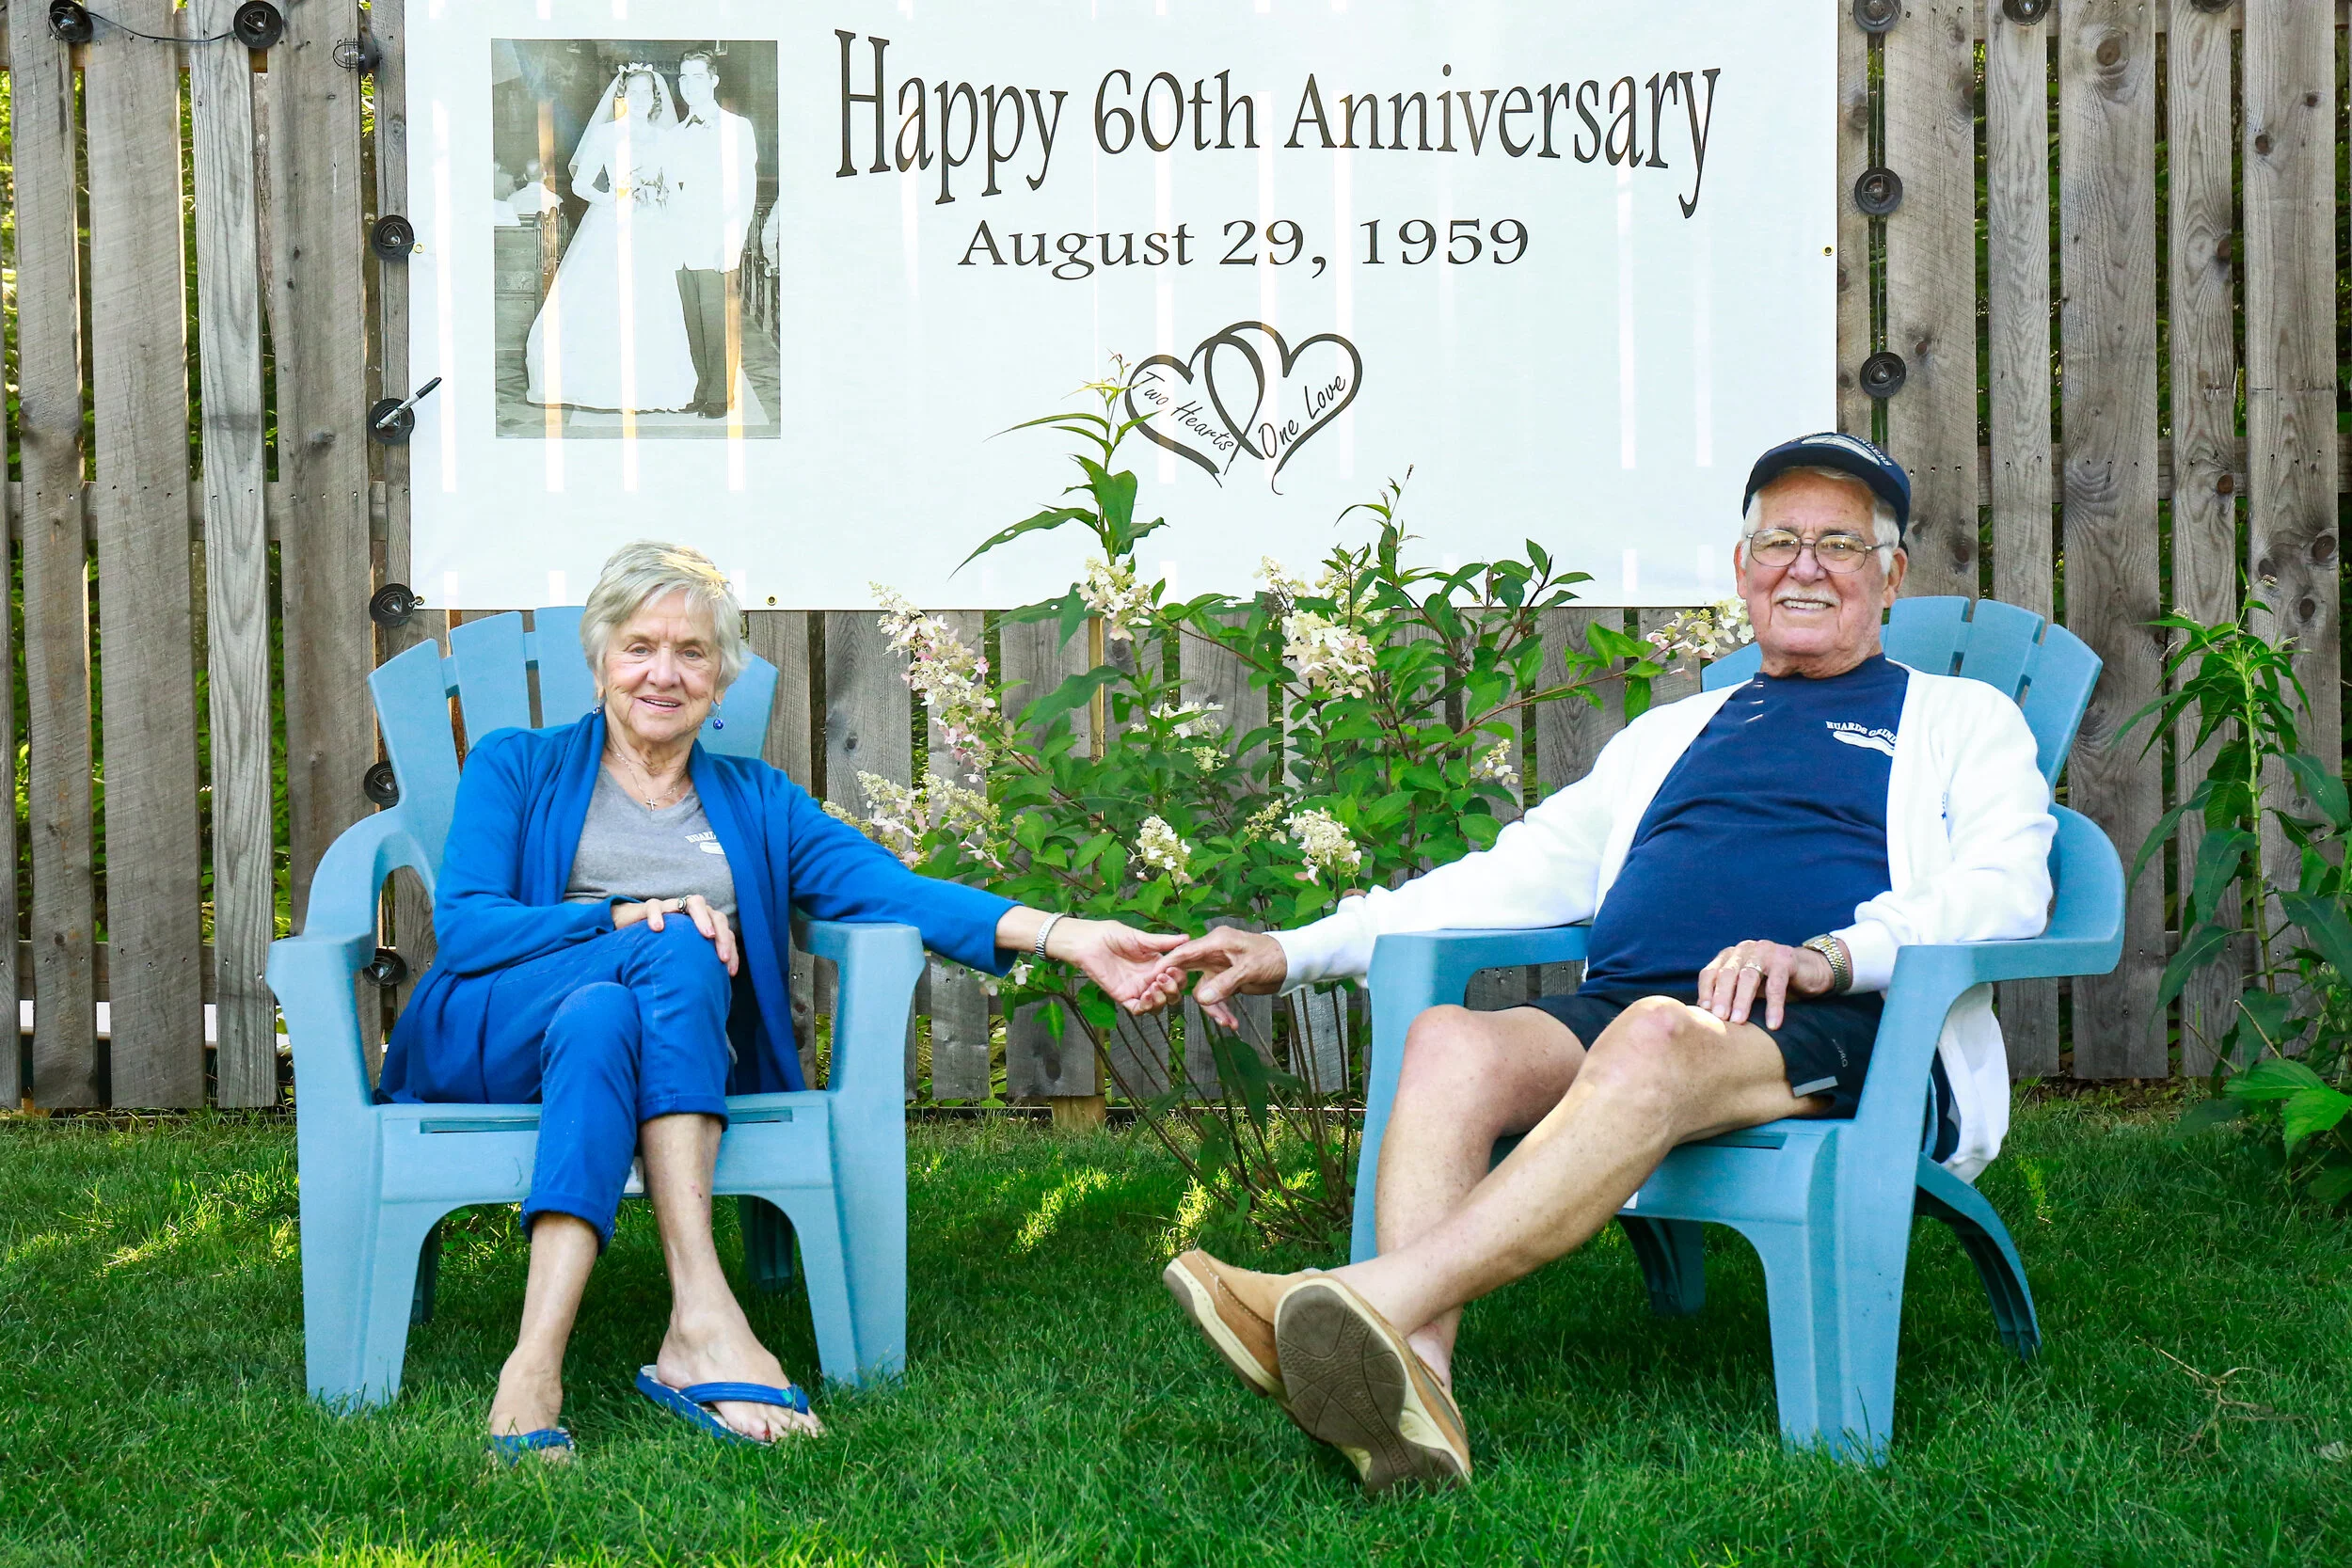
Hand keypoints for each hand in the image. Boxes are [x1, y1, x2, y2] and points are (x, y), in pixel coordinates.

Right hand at [615, 895, 739, 976]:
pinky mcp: (651, 906)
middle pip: (716, 915)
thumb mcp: (680, 954)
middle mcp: (693, 912)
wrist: (631, 924)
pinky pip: (655, 906)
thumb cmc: (661, 943)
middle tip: (722, 956)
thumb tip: (710, 992)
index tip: (730, 972)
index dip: (730, 950)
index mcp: (704, 922)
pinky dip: (657, 915)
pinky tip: (658, 929)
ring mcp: (674, 906)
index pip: (725, 932)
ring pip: (694, 903)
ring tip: (706, 934)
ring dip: (702, 918)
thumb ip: (694, 965)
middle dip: (723, 935)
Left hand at [1046, 919, 1187, 1014]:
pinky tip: (1146, 995)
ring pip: (1157, 1005)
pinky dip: (1146, 1007)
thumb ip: (1163, 942)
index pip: (1176, 976)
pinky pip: (1138, 1010)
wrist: (1088, 942)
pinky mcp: (1123, 996)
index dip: (1179, 976)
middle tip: (1164, 977)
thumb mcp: (1140, 938)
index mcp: (1156, 964)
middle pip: (1170, 994)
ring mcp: (1137, 989)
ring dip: (1161, 999)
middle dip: (1172, 989)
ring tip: (1154, 986)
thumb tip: (1187, 938)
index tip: (1175, 969)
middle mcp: (1149, 978)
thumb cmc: (1111, 935)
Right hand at [1153, 927, 1287, 1029]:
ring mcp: (1218, 968)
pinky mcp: (1226, 980)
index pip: (1184, 952)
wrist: (1292, 963)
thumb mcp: (1249, 969)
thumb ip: (1225, 983)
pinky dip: (1222, 1010)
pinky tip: (1231, 1023)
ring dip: (1213, 1009)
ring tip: (1227, 1023)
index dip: (1166, 964)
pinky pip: (1216, 997)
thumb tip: (1201, 999)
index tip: (1150, 977)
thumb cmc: (1273, 957)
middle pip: (1187, 972)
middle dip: (1183, 991)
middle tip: (1171, 1003)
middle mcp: (1213, 954)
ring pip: (1202, 991)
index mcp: (1216, 942)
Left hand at [1696, 939, 1834, 1029]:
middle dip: (1722, 997)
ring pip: (1749, 976)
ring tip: (1739, 1021)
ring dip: (1742, 1000)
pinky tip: (1773, 1023)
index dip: (1706, 992)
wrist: (1811, 971)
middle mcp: (1744, 950)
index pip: (1710, 973)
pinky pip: (1777, 984)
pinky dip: (1774, 1005)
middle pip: (1727, 973)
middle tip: (1720, 1018)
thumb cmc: (1773, 983)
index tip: (1704, 1013)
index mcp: (1730, 956)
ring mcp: (1764, 951)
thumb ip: (1729, 996)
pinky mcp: (1785, 958)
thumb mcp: (1748, 989)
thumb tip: (1706, 1015)